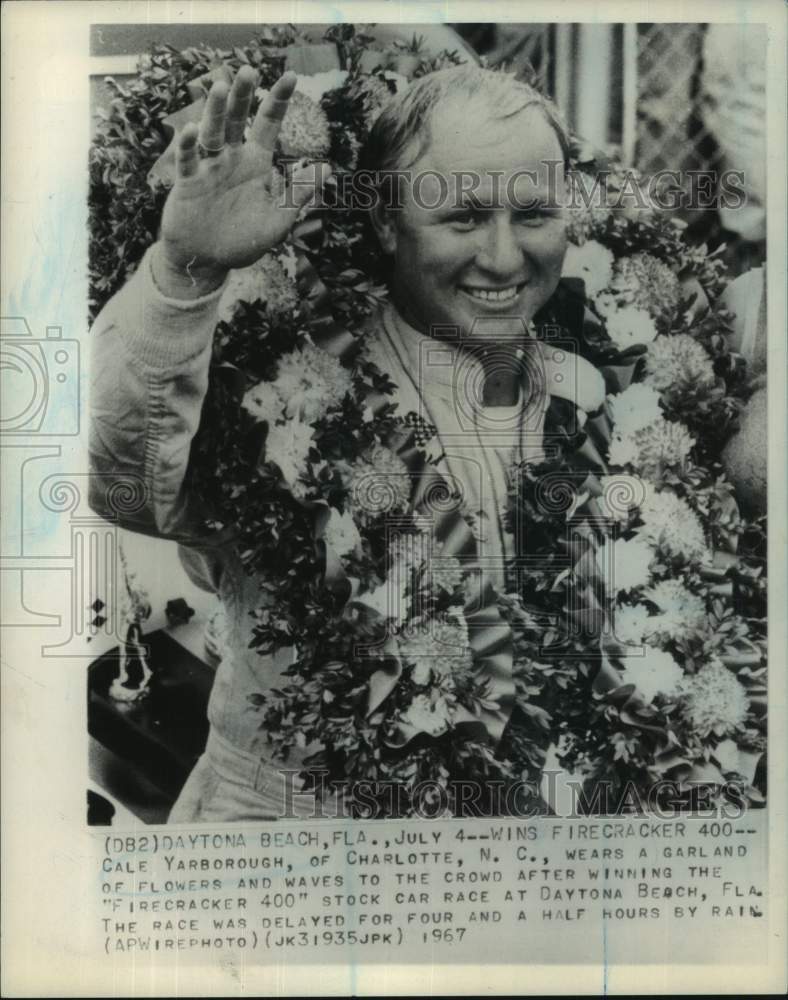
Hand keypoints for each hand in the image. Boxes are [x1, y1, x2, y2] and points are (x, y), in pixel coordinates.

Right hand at [156, 68, 329, 297]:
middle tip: (248, 69)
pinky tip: (191, 131)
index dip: (278, 101)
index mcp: (256, 164)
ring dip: (214, 112)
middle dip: (242, 96)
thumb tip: (327, 168)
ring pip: (211, 133)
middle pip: (236, 119)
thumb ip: (299, 194)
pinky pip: (187, 161)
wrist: (208, 261)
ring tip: (219, 88)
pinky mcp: (187, 183)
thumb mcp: (278, 221)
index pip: (268, 124)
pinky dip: (188, 147)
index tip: (291, 76)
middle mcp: (232, 159)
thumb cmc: (243, 242)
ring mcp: (208, 168)